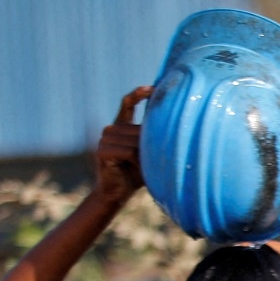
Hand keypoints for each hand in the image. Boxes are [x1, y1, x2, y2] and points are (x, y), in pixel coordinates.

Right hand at [94, 87, 151, 203]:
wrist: (118, 192)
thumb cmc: (137, 173)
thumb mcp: (150, 153)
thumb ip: (155, 138)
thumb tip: (178, 124)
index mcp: (121, 125)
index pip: (128, 102)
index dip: (139, 94)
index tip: (153, 88)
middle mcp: (111, 129)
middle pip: (137, 129)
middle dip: (150, 143)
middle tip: (157, 158)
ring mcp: (104, 139)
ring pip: (133, 141)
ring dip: (143, 154)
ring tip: (144, 165)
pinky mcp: (102, 151)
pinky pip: (126, 151)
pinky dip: (136, 160)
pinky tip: (136, 167)